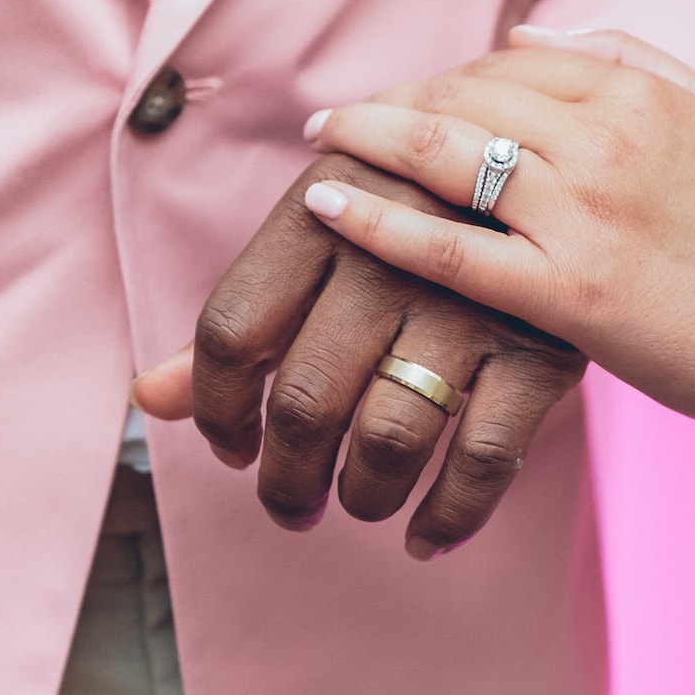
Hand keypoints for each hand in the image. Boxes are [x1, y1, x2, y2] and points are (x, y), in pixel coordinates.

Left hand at [131, 154, 585, 557]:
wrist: (545, 159)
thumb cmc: (406, 210)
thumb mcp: (323, 232)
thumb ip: (245, 317)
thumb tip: (150, 399)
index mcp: (318, 209)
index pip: (231, 329)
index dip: (217, 409)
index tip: (233, 447)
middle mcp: (389, 249)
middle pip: (305, 400)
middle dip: (287, 479)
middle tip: (292, 503)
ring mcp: (470, 299)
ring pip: (389, 439)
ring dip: (362, 497)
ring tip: (358, 500)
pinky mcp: (540, 344)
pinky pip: (482, 459)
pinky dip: (448, 515)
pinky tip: (424, 534)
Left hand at [294, 28, 694, 435]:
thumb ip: (630, 54)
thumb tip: (531, 23)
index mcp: (638, 91)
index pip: (512, 59)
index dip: (450, 74)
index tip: (410, 98)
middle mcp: (605, 139)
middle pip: (465, 95)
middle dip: (392, 99)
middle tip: (339, 115)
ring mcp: (584, 215)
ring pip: (446, 153)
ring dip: (366, 136)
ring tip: (318, 136)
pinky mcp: (569, 292)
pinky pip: (450, 248)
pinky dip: (378, 221)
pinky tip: (325, 204)